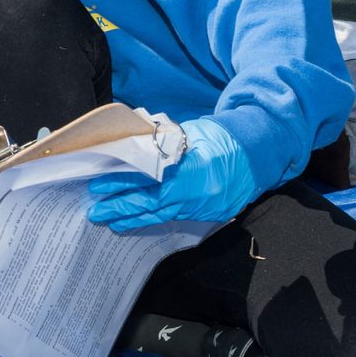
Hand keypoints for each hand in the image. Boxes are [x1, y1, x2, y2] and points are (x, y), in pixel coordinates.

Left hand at [88, 117, 258, 230]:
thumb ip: (161, 143)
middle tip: (96, 211)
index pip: (146, 178)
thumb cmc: (222, 137)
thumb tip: (129, 146)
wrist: (260, 153)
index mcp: (190, 168)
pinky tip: (137, 222)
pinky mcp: (209, 213)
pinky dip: (154, 219)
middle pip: (151, 202)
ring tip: (111, 223)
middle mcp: (196, 191)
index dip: (121, 183)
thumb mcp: (190, 133)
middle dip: (121, 207)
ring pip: (162, 214)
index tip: (99, 185)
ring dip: (134, 218)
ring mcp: (204, 206)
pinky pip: (176, 218)